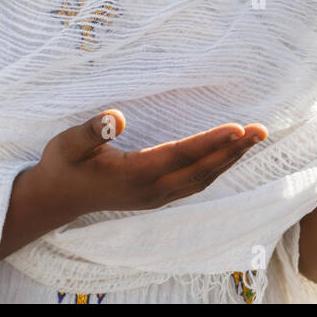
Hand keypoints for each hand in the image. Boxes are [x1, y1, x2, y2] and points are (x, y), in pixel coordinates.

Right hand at [28, 109, 267, 219]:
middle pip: (202, 170)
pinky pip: (195, 182)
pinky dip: (216, 167)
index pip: (182, 155)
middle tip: (262, 130)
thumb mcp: (68, 143)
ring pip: (202, 179)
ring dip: (230, 159)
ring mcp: (156, 197)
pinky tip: (227, 155)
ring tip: (254, 138)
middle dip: (233, 150)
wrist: (55, 199)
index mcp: (134, 175)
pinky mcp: (156, 197)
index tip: (239, 128)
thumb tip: (116, 117)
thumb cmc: (63, 164)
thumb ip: (91, 130)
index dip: (211, 142)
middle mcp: (151, 190)